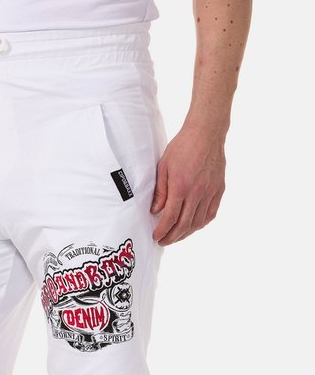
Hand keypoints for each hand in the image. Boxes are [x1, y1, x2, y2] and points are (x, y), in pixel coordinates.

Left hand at [151, 124, 225, 245]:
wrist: (206, 133)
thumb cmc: (183, 147)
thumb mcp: (164, 167)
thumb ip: (160, 192)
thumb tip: (155, 211)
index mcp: (181, 187)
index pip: (170, 218)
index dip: (162, 231)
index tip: (156, 236)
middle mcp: (197, 193)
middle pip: (184, 225)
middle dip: (172, 237)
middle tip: (164, 241)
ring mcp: (210, 192)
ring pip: (198, 223)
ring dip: (186, 233)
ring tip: (176, 236)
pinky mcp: (219, 190)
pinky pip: (210, 214)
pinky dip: (201, 224)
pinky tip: (193, 226)